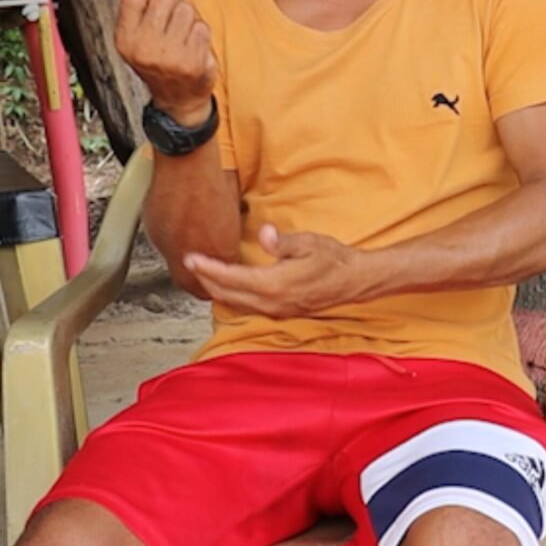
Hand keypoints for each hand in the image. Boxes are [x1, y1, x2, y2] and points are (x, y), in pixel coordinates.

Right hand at [115, 0, 216, 124]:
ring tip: (183, 33)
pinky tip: (193, 45)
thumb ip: (139, 0)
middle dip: (172, 0)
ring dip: (189, 17)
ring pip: (185, 10)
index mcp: (125, 39)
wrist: (177, 99)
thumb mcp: (140, 33)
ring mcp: (168, 57)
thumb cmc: (158, 61)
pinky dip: (200, 32)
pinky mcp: (191, 62)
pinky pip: (201, 27)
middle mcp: (143, 49)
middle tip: (173, 15)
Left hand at [183, 224, 361, 317]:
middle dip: (205, 279)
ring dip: (216, 289)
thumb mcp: (309, 243)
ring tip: (203, 273)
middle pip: (226, 294)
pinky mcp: (280, 312)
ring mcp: (275, 310)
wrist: (355, 281)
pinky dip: (231, 295)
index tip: (190, 257)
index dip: (208, 267)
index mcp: (274, 285)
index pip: (230, 278)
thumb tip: (264, 233)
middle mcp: (271, 303)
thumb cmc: (334, 260)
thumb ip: (282, 241)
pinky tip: (227, 285)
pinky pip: (247, 306)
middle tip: (190, 263)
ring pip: (235, 303)